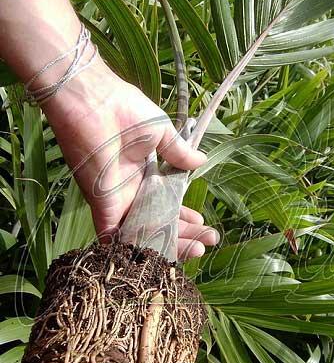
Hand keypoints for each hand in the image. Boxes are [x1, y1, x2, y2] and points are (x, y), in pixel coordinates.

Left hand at [43, 58, 218, 259]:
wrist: (96, 104)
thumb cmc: (125, 111)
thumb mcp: (161, 132)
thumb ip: (178, 153)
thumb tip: (201, 161)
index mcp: (144, 174)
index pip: (166, 204)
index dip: (184, 216)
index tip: (202, 223)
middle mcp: (130, 192)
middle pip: (158, 223)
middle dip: (184, 235)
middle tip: (207, 243)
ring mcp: (117, 201)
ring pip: (143, 234)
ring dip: (168, 246)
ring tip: (196, 251)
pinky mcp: (104, 206)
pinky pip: (118, 237)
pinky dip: (135, 249)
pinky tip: (160, 258)